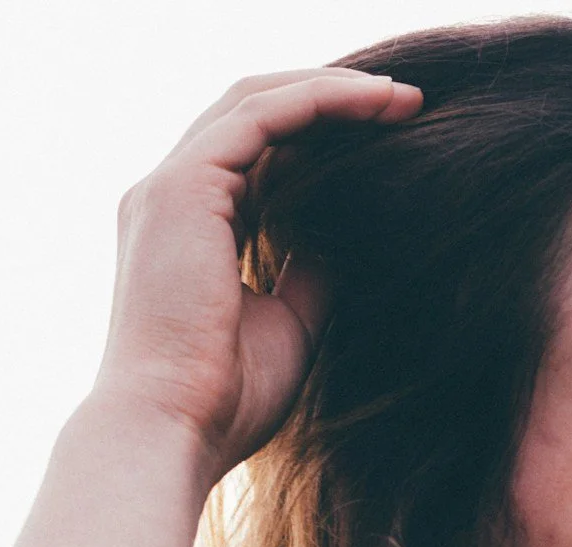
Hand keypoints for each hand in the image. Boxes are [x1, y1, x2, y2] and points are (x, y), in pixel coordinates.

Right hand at [3, 68, 420, 546]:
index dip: (317, 138)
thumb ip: (309, 270)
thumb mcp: (288, 324)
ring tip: (403, 99)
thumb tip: (351, 236)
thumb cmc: (225, 402)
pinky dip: (320, 100)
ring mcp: (168, 187)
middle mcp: (166, 198)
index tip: (387, 141)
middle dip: (328, 99)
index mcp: (183, 230)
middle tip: (405, 106)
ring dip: (333, 89)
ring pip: (256, 101)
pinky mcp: (183, 187)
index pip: (252, 156)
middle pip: (252, 114)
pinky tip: (378, 104)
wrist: (172, 433)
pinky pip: (261, 115)